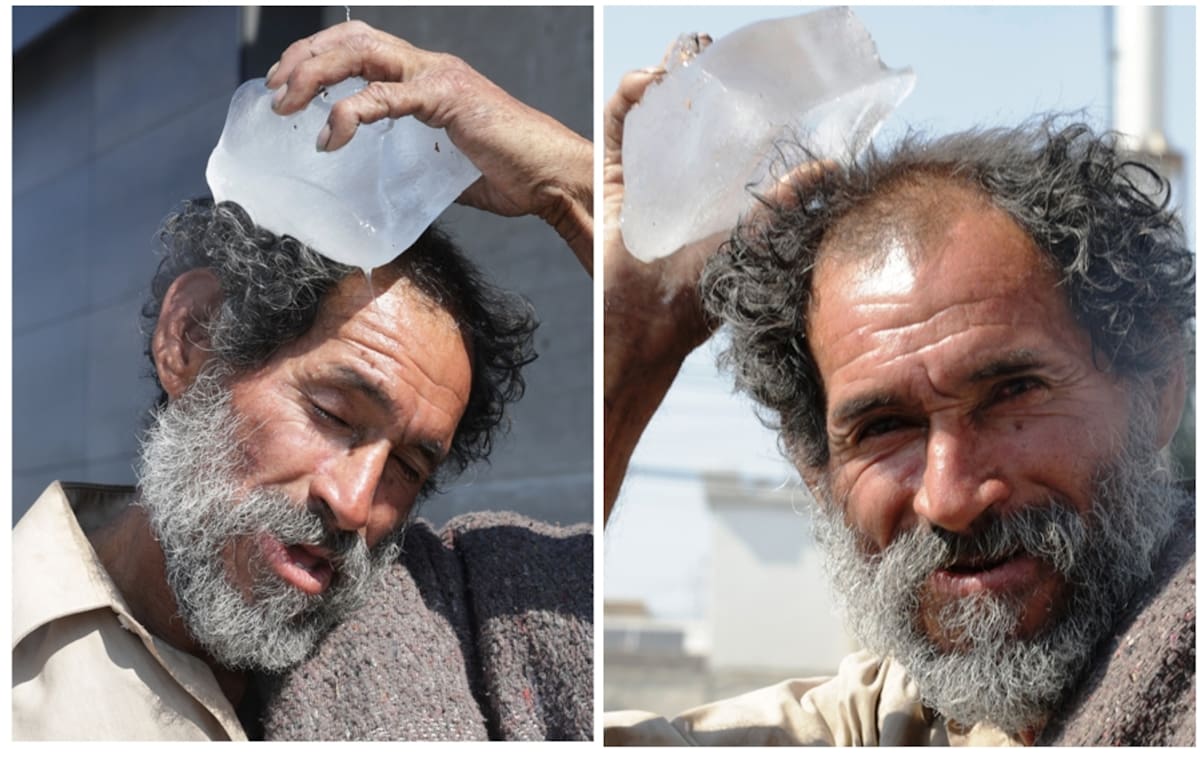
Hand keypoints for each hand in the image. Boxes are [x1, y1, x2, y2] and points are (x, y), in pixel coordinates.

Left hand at [266, 21, 592, 270]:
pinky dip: (349, 114)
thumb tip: (383, 183)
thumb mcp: (446, 168)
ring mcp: (437, 78)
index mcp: (427, 78)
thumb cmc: (511, 175)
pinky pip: (383, 96)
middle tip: (274, 92)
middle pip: (351, 39)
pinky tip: (331, 138)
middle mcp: (429, 67)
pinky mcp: (445, 99)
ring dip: (314, 74)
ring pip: (359, 53)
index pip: (360, 48)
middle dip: (303, 59)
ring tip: (288, 106)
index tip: (286, 89)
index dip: (316, 59)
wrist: (552, 178)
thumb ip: (414, 163)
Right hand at [602, 39, 831, 522]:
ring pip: (653, 112)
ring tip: (683, 58)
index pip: (730, 136)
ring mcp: (645, 174)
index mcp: (716, 193)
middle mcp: (680, 180)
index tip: (759, 76)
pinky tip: (650, 80)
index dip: (742, 104)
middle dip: (700, 83)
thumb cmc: (702, 294)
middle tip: (714, 54)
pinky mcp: (614, 174)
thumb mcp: (754, 240)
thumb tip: (829, 166)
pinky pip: (617, 123)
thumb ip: (785, 202)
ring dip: (667, 80)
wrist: (648, 318)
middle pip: (689, 117)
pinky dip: (629, 94)